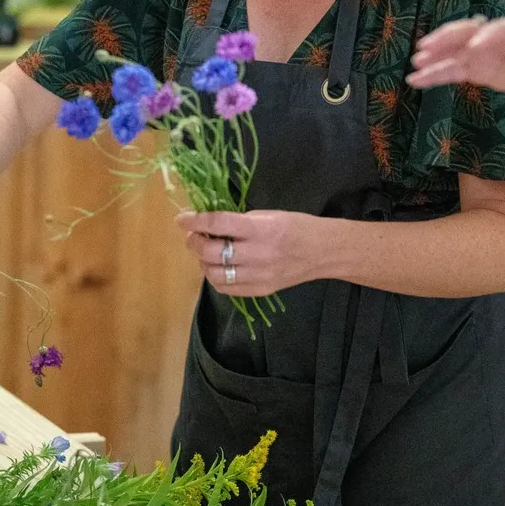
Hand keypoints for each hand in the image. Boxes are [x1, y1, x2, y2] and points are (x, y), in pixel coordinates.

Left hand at [177, 209, 318, 296]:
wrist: (323, 252)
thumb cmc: (296, 226)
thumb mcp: (268, 215)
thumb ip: (239, 221)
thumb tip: (208, 224)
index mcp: (261, 229)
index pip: (218, 223)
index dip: (195, 221)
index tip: (182, 218)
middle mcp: (258, 254)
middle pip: (211, 252)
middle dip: (194, 241)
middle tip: (192, 235)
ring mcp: (259, 276)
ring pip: (214, 274)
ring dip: (202, 262)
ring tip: (204, 252)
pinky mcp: (260, 291)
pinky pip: (226, 288)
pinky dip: (215, 277)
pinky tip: (217, 267)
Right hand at [407, 16, 504, 101]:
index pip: (498, 31)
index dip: (486, 38)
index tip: (473, 49)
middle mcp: (492, 37)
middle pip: (466, 33)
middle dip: (446, 40)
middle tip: (425, 49)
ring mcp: (480, 51)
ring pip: (453, 50)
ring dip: (435, 56)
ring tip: (415, 65)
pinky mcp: (474, 65)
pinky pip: (452, 68)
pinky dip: (436, 73)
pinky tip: (418, 79)